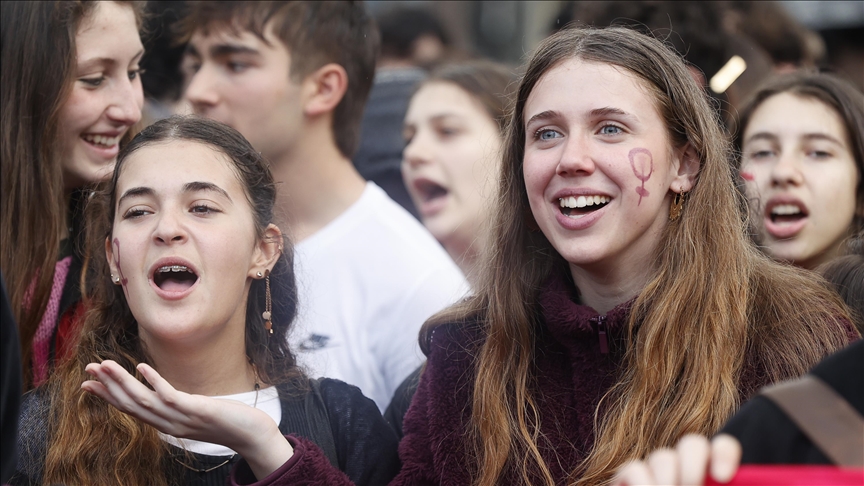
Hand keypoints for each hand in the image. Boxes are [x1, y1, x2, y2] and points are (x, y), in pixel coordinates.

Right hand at [81, 360, 292, 479]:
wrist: (250, 434)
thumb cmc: (226, 421)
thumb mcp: (195, 413)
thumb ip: (179, 406)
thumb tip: (166, 396)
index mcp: (166, 423)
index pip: (131, 409)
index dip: (108, 396)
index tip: (88, 384)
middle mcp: (168, 423)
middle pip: (131, 404)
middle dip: (108, 386)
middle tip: (87, 370)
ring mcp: (180, 418)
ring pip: (143, 399)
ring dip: (122, 381)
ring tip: (105, 364)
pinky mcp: (195, 410)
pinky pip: (170, 395)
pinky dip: (154, 381)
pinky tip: (142, 366)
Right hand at [613, 434, 741, 484]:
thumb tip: (719, 483)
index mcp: (713, 478)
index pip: (722, 448)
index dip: (723, 454)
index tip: (722, 477)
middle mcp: (686, 470)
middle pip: (692, 444)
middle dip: (692, 462)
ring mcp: (657, 474)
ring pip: (663, 456)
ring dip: (667, 479)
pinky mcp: (628, 480)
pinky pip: (634, 469)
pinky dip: (642, 482)